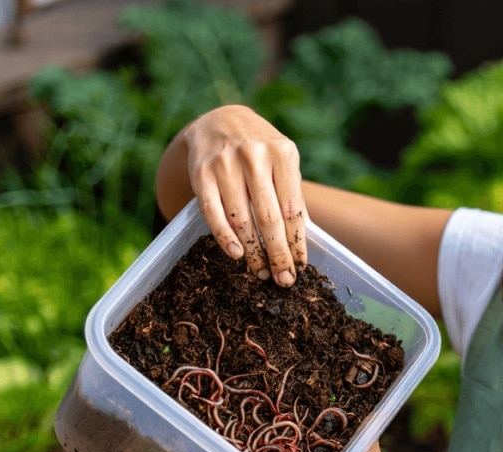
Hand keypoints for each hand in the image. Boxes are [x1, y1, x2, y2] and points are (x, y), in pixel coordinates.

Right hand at [181, 105, 307, 286]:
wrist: (219, 121)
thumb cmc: (259, 149)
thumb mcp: (282, 160)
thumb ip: (290, 193)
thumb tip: (299, 240)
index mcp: (282, 153)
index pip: (293, 208)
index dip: (297, 242)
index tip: (301, 266)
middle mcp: (254, 156)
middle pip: (269, 218)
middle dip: (278, 254)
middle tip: (283, 280)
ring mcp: (225, 164)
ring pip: (241, 219)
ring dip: (252, 251)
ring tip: (260, 272)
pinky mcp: (201, 173)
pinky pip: (213, 213)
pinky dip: (225, 238)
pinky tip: (236, 254)